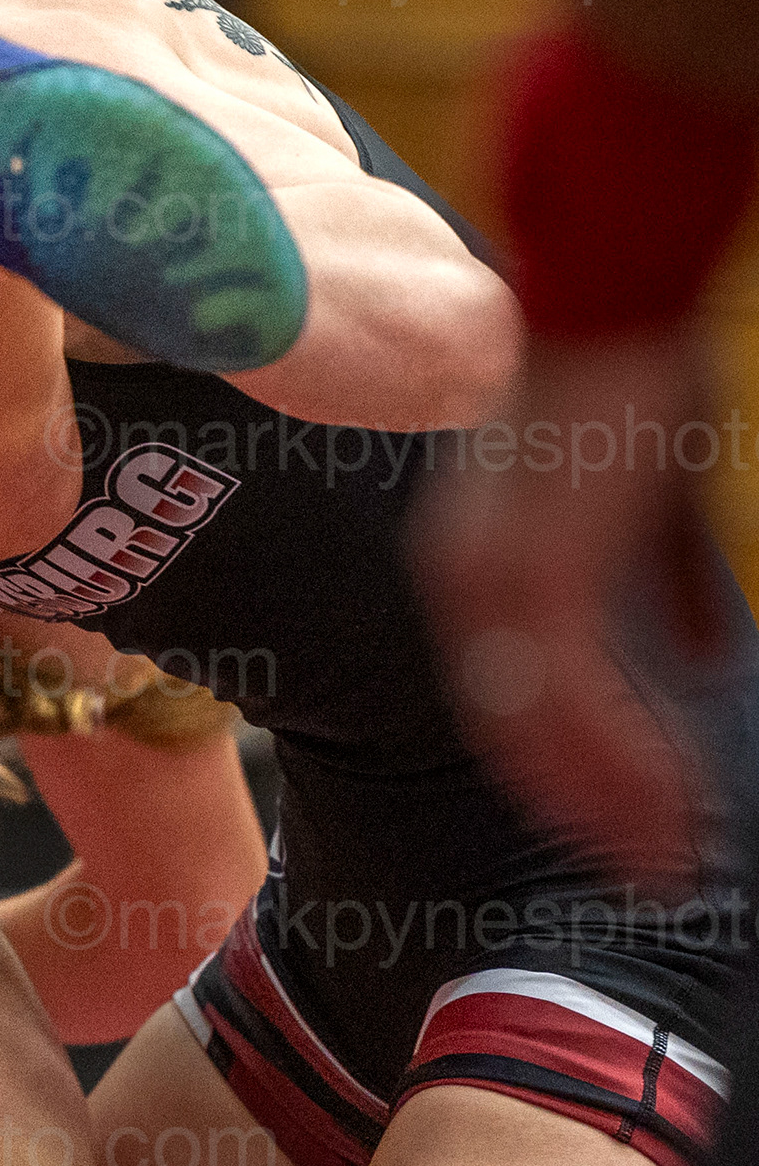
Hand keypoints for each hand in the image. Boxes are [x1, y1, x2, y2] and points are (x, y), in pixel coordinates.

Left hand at [418, 326, 724, 884]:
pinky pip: (574, 700)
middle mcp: (466, 581)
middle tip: (648, 876)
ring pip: (545, 736)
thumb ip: (664, 583)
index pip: (508, 696)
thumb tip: (699, 655)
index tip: (619, 826)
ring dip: (612, 806)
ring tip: (669, 866)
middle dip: (588, 812)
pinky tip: (668, 807)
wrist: (610, 288)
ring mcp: (495, 581)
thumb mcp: (653, 497)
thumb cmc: (632, 374)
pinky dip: (623, 763)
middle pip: (517, 735)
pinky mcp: (541, 572)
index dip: (565, 769)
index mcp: (476, 563)